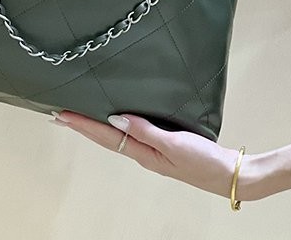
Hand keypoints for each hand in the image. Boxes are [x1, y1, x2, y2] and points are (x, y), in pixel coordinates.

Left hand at [52, 110, 263, 200]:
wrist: (232, 176)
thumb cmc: (205, 161)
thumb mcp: (174, 144)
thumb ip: (144, 130)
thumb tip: (114, 118)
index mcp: (143, 154)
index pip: (105, 135)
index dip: (82, 124)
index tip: (61, 115)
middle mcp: (142, 154)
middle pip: (104, 138)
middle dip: (81, 126)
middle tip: (58, 116)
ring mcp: (151, 152)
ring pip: (114, 137)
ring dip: (94, 127)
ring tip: (77, 117)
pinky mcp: (161, 147)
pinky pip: (129, 135)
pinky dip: (114, 127)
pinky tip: (113, 121)